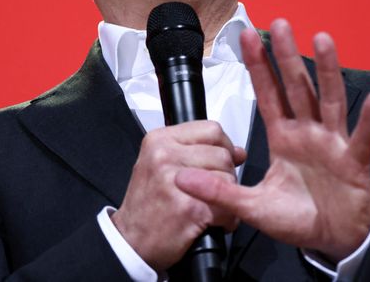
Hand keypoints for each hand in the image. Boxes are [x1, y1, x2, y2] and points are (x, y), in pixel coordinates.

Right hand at [112, 121, 246, 270]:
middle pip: (223, 155)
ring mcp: (177, 181)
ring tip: (207, 207)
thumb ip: (196, 151)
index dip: (223, 147)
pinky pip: (227, 207)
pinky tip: (211, 222)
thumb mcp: (160, 164)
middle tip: (208, 191)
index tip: (218, 162)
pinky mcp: (190, 208)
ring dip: (226, 198)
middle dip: (224, 175)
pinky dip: (226, 220)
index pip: (212, 130)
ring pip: (228, 179)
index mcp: (159, 140)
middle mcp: (165, 156)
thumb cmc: (147, 204)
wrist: (130, 241)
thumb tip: (238, 151)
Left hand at [175, 19, 369, 261]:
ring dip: (327, 70)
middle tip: (278, 24)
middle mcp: (308, 132)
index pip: (268, 95)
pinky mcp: (355, 162)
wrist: (333, 240)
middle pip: (297, 87)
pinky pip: (363, 138)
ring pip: (329, 101)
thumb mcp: (251, 207)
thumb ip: (219, 193)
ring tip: (322, 39)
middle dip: (286, 56)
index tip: (246, 37)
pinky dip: (369, 120)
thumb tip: (181, 180)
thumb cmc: (297, 218)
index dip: (258, 67)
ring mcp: (333, 144)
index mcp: (283, 138)